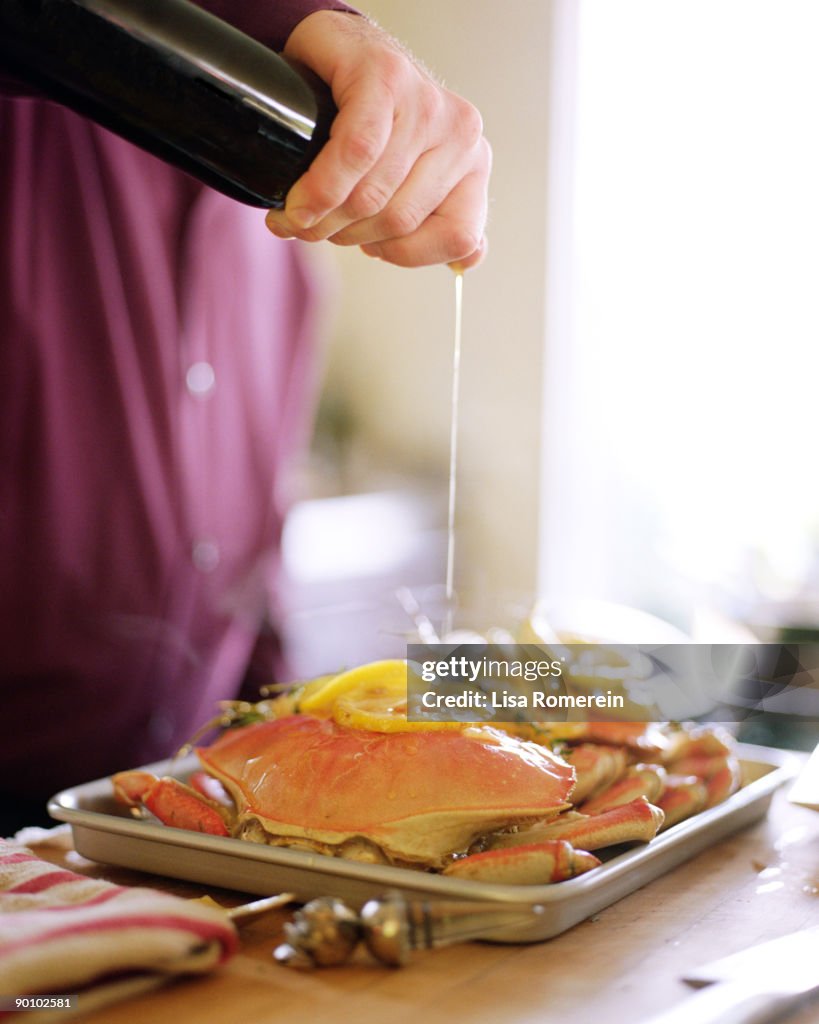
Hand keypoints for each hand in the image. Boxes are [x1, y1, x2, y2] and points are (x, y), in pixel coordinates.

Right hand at [264, 11, 490, 268]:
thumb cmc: (370, 126)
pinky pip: (357, 151)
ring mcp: (427, 102)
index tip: (366, 246)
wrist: (338, 52)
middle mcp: (461, 133)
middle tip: (311, 229)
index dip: (402, 254)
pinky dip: (323, 185)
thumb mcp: (411, 178)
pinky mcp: (387, 78)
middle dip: (347, 235)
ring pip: (373, 193)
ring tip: (296, 216)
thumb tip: (466, 264)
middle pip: (401, 220)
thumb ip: (439, 221)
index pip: (458, 236)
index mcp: (473, 165)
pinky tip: (299, 201)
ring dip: (324, 216)